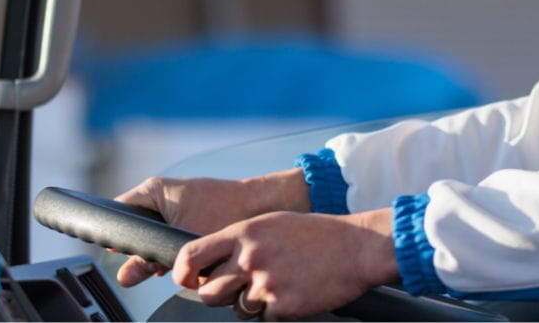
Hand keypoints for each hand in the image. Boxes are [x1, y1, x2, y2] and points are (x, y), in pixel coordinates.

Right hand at [114, 169, 310, 286]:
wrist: (264, 205)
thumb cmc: (227, 214)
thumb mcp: (183, 242)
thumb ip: (150, 260)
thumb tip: (124, 276)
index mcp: (153, 190)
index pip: (118, 213)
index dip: (115, 237)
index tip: (118, 257)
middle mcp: (161, 196)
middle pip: (134, 229)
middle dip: (141, 253)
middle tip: (151, 267)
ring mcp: (175, 206)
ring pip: (154, 237)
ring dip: (161, 256)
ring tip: (172, 265)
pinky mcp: (190, 217)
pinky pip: (172, 238)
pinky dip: (176, 253)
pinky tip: (186, 265)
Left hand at [173, 208, 398, 320]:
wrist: (356, 247)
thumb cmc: (316, 233)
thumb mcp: (271, 224)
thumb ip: (240, 241)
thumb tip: (213, 264)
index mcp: (244, 233)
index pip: (191, 255)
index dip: (182, 273)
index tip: (187, 280)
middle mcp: (250, 258)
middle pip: (208, 292)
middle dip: (217, 296)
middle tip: (236, 290)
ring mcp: (266, 284)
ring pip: (237, 309)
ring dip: (251, 304)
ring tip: (279, 283)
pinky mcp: (282, 307)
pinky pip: (264, 318)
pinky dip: (276, 311)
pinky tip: (293, 292)